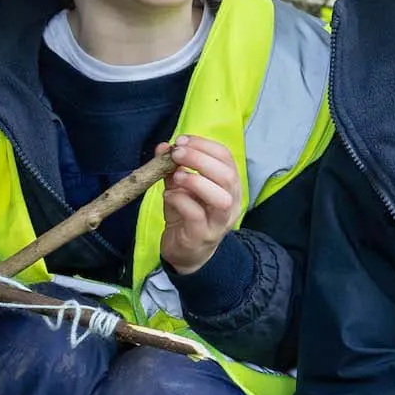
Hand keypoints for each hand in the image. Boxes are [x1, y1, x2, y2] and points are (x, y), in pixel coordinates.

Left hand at [157, 135, 240, 275]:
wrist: (186, 254)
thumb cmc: (187, 217)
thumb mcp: (181, 188)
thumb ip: (174, 168)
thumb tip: (163, 147)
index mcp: (229, 186)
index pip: (226, 158)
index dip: (204, 145)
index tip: (181, 141)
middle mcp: (231, 203)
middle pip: (226, 175)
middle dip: (200, 159)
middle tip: (176, 154)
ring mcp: (219, 221)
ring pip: (220, 198)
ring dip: (195, 181)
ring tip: (175, 177)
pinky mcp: (203, 235)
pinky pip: (195, 214)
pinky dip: (180, 200)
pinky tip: (169, 196)